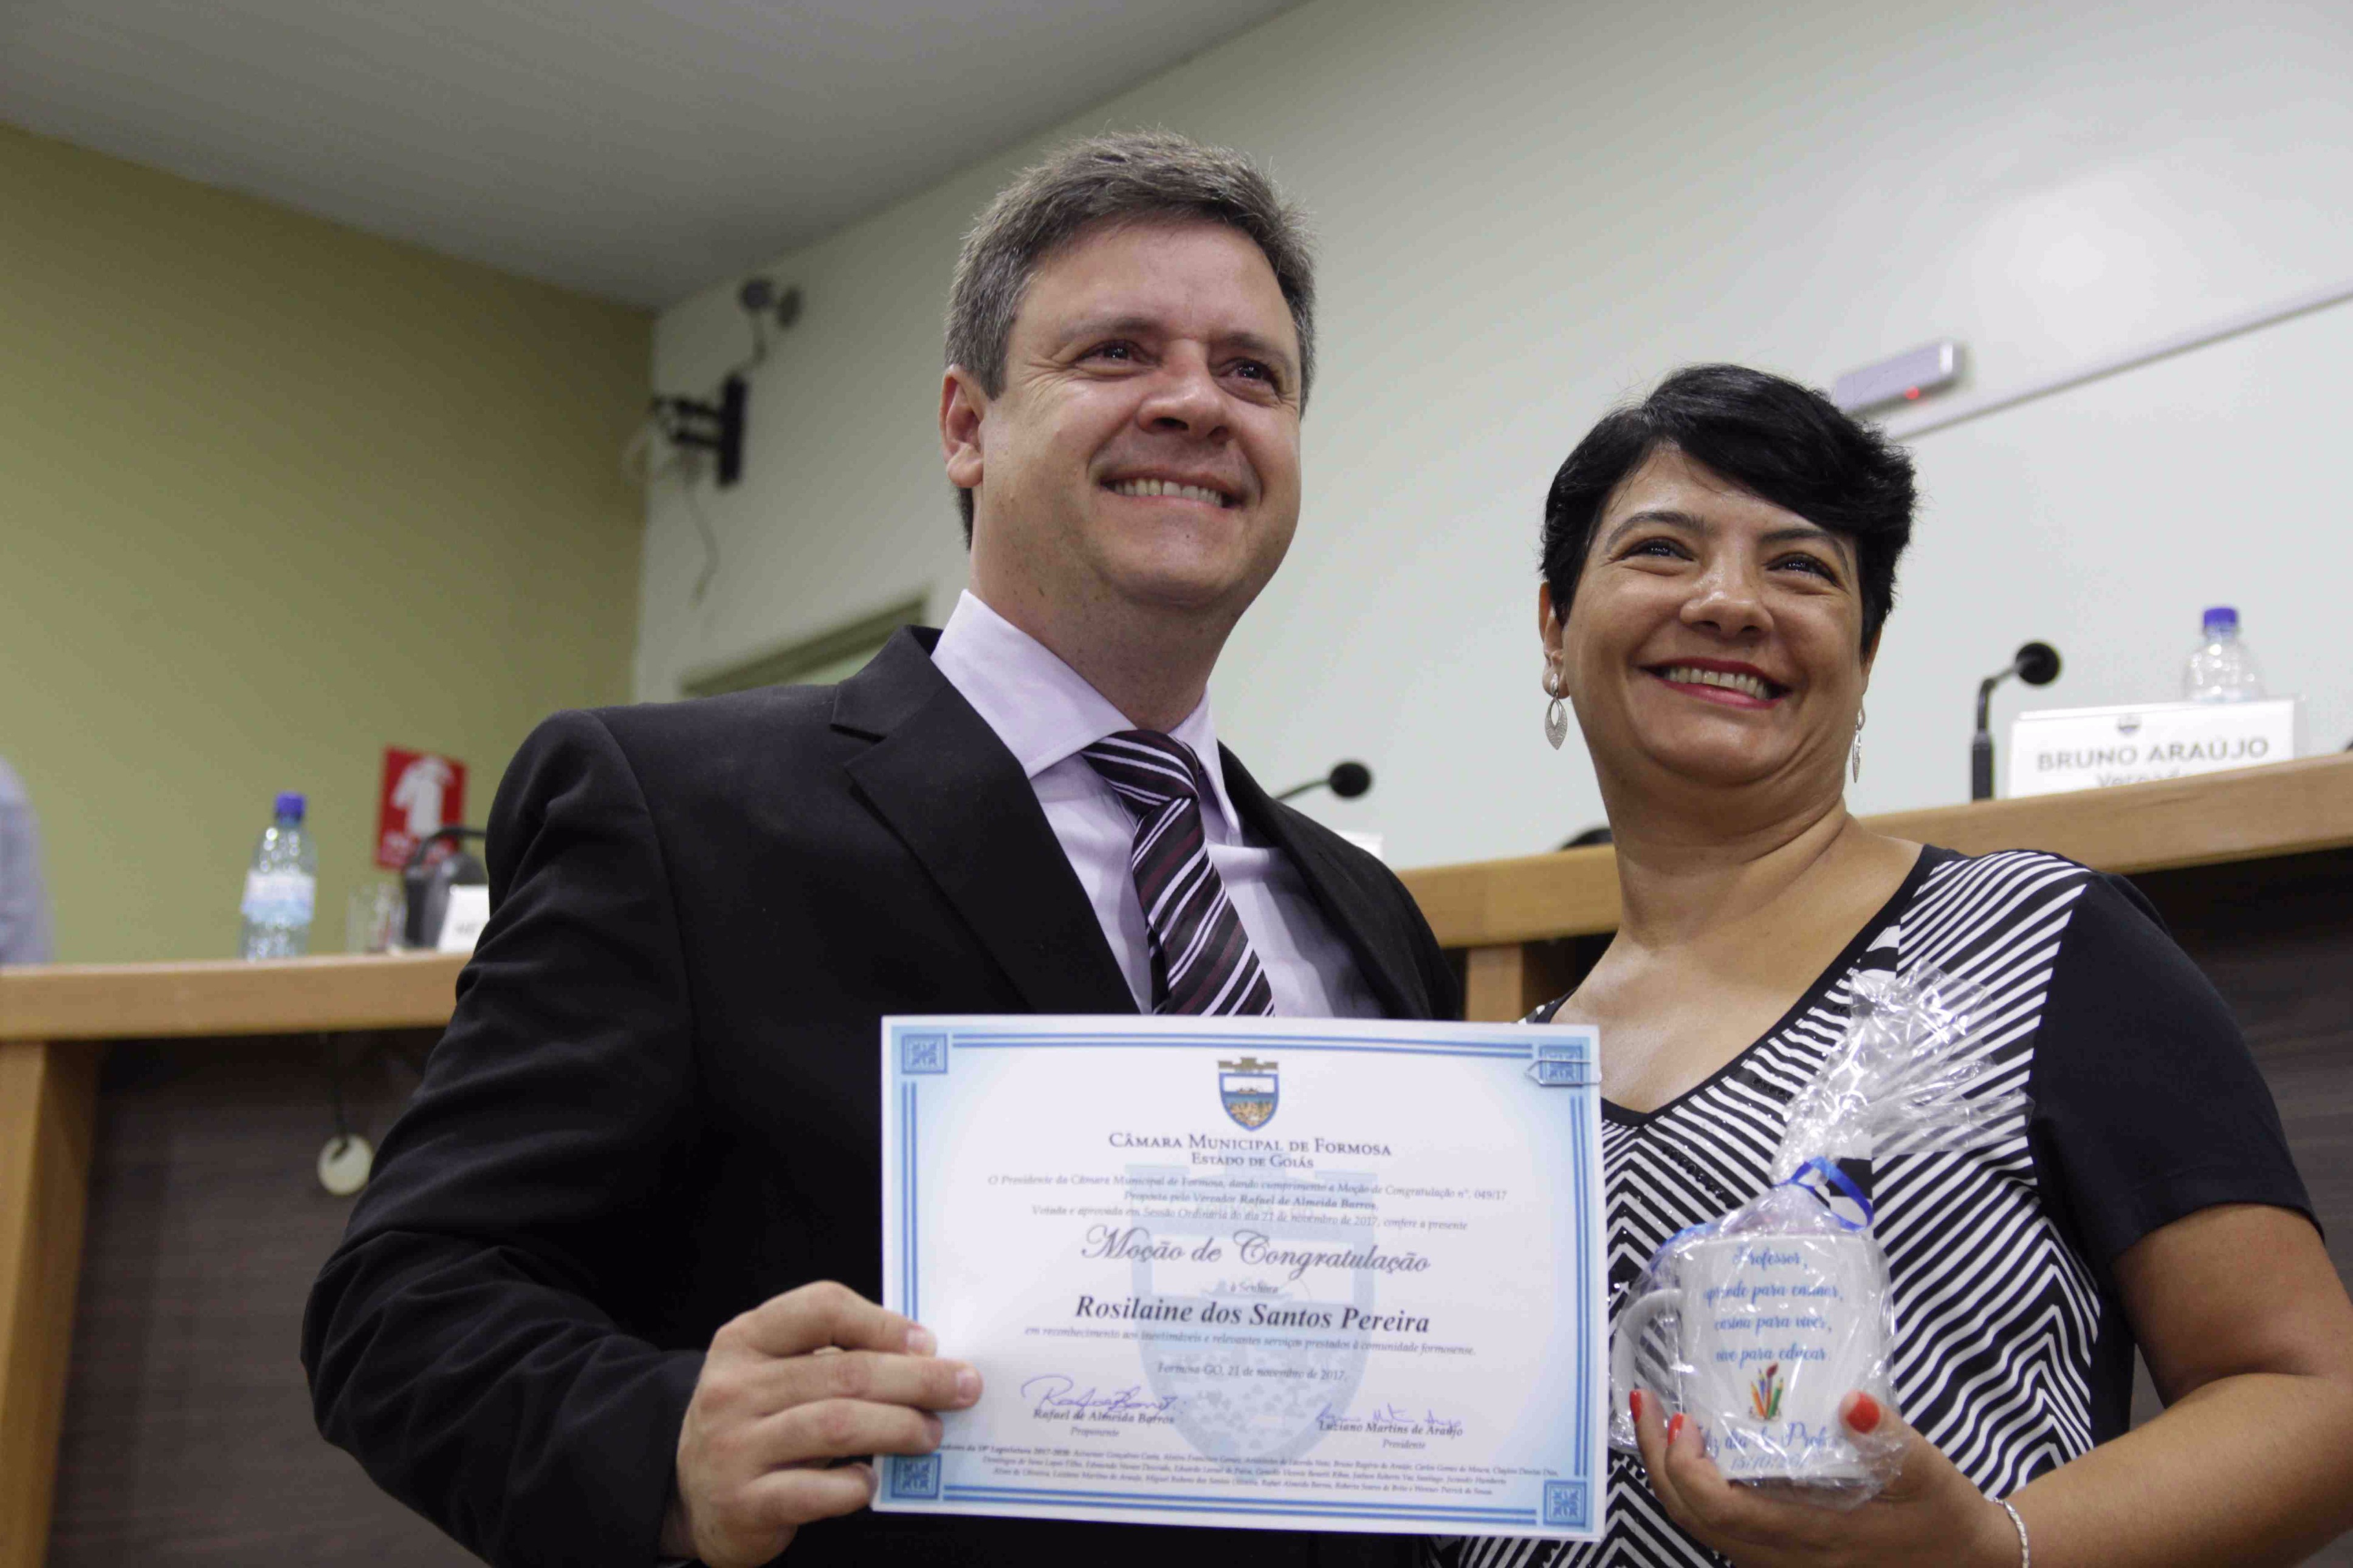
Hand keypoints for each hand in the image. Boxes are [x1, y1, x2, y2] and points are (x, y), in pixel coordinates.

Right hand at [663, 1281, 981, 1566]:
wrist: (691, 1493)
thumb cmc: (757, 1421)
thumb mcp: (776, 1373)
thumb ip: (833, 1358)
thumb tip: (924, 1356)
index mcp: (745, 1340)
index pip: (821, 1307)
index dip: (882, 1322)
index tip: (927, 1342)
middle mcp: (733, 1388)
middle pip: (844, 1372)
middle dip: (916, 1379)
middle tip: (962, 1387)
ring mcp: (734, 1447)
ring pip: (837, 1426)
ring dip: (898, 1427)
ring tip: (931, 1433)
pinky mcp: (745, 1503)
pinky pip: (815, 1492)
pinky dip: (854, 1485)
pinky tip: (872, 1482)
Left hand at [1629, 1388, 2020, 1567]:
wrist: (1970, 1563)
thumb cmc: (1944, 1516)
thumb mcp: (1930, 1473)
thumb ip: (1890, 1440)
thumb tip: (1853, 1401)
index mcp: (1815, 1537)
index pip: (1720, 1511)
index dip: (1686, 1467)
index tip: (1681, 1418)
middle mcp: (1788, 1559)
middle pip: (1694, 1520)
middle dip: (1659, 1462)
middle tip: (1646, 1402)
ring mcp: (1784, 1563)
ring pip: (1704, 1529)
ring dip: (1674, 1475)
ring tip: (1664, 1418)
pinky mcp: (1787, 1557)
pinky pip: (1725, 1530)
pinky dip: (1700, 1490)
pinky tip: (1706, 1450)